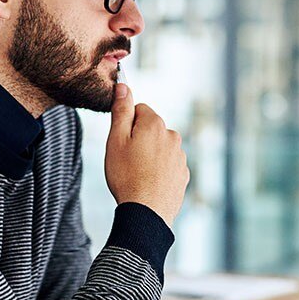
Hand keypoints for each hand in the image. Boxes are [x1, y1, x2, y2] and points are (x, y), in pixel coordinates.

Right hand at [105, 83, 188, 226]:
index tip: (120, 140)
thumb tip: (124, 86)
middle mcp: (173, 136)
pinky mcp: (183, 175)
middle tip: (126, 159)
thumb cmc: (126, 176)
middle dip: (139, 139)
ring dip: (149, 155)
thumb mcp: (116, 140)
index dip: (126, 123)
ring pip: (160, 148)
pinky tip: (148, 183)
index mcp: (155, 124)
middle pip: (151, 128)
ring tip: (137, 174)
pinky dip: (158, 171)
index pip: (139, 109)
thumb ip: (121, 111)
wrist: (146, 213)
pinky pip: (168, 165)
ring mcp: (180, 157)